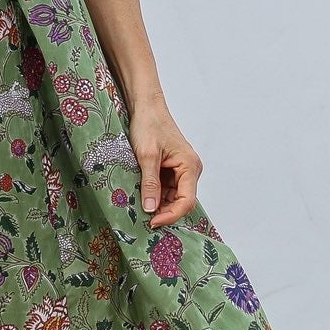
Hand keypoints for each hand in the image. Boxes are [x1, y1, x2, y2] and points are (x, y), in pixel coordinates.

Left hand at [126, 102, 201, 227]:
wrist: (146, 108)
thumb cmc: (149, 125)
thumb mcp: (146, 156)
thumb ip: (149, 183)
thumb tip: (150, 208)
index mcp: (189, 166)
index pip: (187, 201)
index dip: (171, 215)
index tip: (152, 221)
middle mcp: (189, 170)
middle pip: (181, 201)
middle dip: (164, 212)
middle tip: (143, 219)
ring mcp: (180, 171)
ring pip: (172, 197)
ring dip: (158, 204)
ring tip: (140, 209)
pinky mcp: (170, 170)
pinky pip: (165, 189)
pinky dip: (155, 195)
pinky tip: (142, 198)